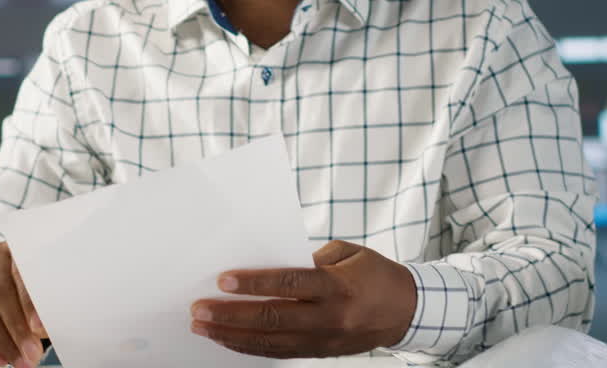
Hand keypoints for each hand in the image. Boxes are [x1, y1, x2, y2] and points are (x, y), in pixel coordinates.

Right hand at [0, 242, 47, 367]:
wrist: (14, 283)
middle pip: (0, 295)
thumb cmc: (39, 287)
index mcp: (19, 246)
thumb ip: (46, 305)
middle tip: (32, 355)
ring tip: (18, 362)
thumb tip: (41, 329)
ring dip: (1, 343)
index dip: (30, 304)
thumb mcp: (48, 289)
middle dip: (17, 330)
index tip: (40, 329)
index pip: (21, 274)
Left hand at [189, 240, 417, 358]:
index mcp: (337, 286)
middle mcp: (330, 317)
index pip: (288, 284)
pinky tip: (228, 340)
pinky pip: (279, 353)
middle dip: (231, 315)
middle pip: (273, 318)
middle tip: (199, 310)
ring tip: (203, 328)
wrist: (406, 310)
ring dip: (232, 336)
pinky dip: (250, 347)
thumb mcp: (346, 253)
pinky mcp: (320, 352)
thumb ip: (308, 260)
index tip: (222, 281)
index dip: (254, 283)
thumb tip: (265, 266)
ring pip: (270, 342)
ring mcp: (325, 340)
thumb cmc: (374, 273)